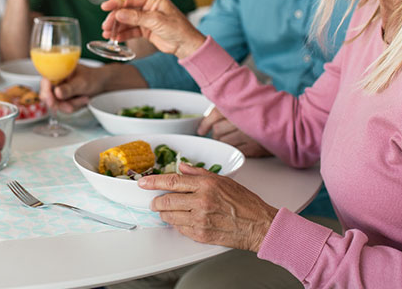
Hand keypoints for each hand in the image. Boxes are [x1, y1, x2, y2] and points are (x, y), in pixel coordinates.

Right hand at [39, 64, 109, 113]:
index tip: (51, 101)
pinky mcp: (64, 98)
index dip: (46, 92)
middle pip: (48, 96)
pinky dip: (74, 106)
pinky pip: (64, 107)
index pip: (45, 81)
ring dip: (71, 104)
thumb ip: (69, 88)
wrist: (102, 83)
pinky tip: (83, 99)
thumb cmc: (93, 77)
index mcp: (59, 70)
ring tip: (84, 98)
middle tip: (71, 106)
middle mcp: (57, 80)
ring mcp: (60, 90)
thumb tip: (57, 92)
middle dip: (61, 103)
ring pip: (57, 103)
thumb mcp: (82, 83)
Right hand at [100, 0, 205, 59]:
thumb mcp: (156, 21)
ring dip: (117, 26)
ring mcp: (146, 18)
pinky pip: (131, 30)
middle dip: (115, 17)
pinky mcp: (145, 29)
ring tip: (107, 33)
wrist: (186, 45)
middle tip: (106, 25)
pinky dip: (123, 34)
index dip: (117, 3)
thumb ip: (137, 17)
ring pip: (127, 21)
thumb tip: (119, 13)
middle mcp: (148, 6)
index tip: (105, 7)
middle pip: (127, 10)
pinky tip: (114, 37)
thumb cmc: (178, 28)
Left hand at [139, 162, 277, 251]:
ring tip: (168, 211)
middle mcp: (201, 202)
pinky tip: (185, 220)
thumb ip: (199, 174)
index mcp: (206, 185)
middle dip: (156, 202)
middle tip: (155, 201)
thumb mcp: (223, 180)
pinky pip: (180, 229)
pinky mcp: (201, 235)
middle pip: (166, 201)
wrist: (258, 225)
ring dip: (165, 214)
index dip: (153, 182)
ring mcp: (200, 220)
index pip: (172, 181)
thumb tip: (182, 167)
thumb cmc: (245, 202)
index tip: (143, 183)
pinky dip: (178, 224)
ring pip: (170, 217)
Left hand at [198, 107, 270, 157]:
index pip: (214, 115)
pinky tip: (236, 144)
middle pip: (217, 130)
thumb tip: (206, 120)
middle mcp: (243, 121)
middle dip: (216, 131)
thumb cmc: (262, 111)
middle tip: (220, 131)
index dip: (205, 124)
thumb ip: (227, 106)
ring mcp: (249, 136)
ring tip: (230, 136)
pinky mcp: (254, 148)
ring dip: (223, 140)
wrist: (287, 122)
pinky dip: (232, 148)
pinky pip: (235, 150)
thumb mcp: (245, 102)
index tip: (201, 130)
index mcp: (239, 106)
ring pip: (223, 141)